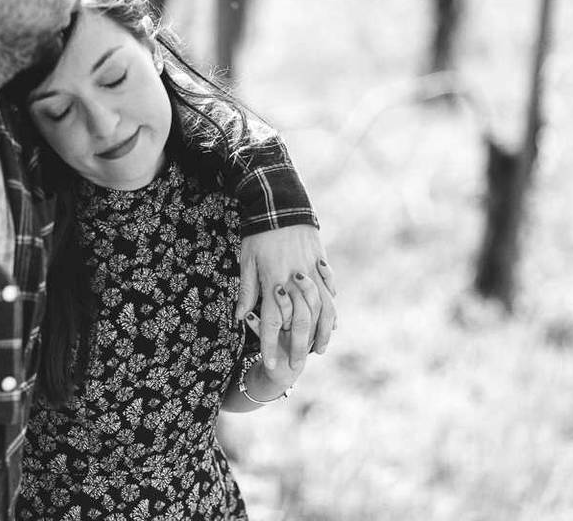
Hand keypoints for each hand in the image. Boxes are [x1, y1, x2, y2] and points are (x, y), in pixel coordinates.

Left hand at [235, 225, 336, 372]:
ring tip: (320, 350)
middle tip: (296, 367)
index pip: (271, 322)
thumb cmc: (257, 234)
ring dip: (322, 332)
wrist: (280, 204)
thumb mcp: (246, 261)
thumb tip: (240, 316)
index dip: (270, 346)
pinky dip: (332, 308)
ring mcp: (312, 272)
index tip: (271, 365)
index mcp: (272, 282)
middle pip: (300, 322)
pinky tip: (332, 321)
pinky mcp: (322, 263)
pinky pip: (330, 291)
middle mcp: (294, 281)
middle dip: (297, 347)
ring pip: (322, 310)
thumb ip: (247, 291)